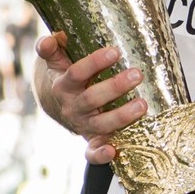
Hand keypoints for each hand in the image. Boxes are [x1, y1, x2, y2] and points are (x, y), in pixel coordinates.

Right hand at [35, 32, 147, 164]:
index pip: (77, 74)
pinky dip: (101, 155)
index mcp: (63, 85)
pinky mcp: (91, 139)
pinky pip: (92, 151)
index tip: (114, 52)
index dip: (94, 63)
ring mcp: (82, 124)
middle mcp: (72, 106)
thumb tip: (52, 38)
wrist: (58, 104)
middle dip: (115, 87)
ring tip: (142, 105)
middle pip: (92, 99)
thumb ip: (52, 48)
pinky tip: (114, 151)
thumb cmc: (65, 76)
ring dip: (121, 116)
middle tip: (137, 74)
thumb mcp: (56, 61)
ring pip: (100, 124)